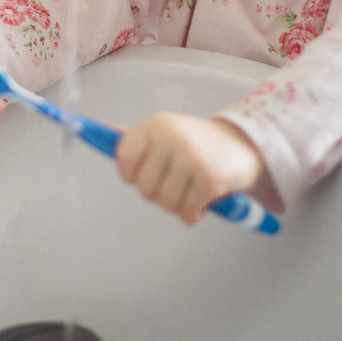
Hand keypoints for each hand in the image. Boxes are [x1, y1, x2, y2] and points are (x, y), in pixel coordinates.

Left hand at [115, 114, 265, 224]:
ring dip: (176, 205)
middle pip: (144, 188)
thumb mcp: (164, 132)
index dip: (129, 174)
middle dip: (156, 193)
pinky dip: (193, 214)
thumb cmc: (195, 143)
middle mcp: (172, 139)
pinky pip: (187, 213)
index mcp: (155, 126)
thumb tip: (99, 131)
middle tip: (172, 184)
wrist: (242, 144)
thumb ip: (134, 139)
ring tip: (189, 190)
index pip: (124, 156)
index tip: (140, 175)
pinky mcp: (211, 180)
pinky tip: (202, 201)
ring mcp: (192, 159)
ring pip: (164, 203)